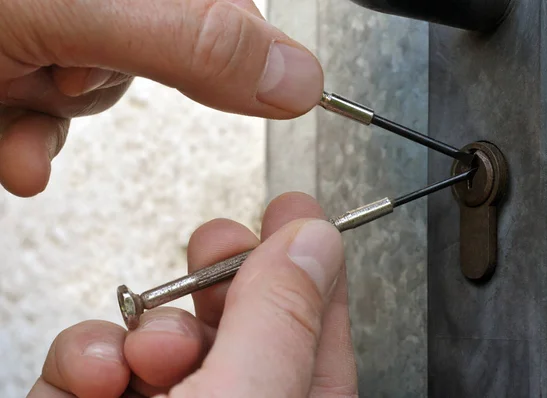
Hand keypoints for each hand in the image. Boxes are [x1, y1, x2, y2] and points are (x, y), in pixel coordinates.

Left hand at [0, 1, 322, 196]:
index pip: (225, 9)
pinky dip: (32, 143)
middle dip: (107, 82)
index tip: (265, 99)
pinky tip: (15, 149)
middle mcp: (106, 1)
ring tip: (22, 102)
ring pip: (100, 92)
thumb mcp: (82, 11)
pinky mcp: (28, 69)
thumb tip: (297, 77)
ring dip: (59, 116)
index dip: (237, 52)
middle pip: (157, 57)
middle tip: (70, 72)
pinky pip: (55, 117)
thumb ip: (194, 39)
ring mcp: (62, 32)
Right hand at [26, 193, 357, 397]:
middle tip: (215, 242)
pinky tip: (91, 378)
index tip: (296, 209)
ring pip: (158, 339)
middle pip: (237, 324)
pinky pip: (92, 368)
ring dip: (144, 328)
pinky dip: (82, 361)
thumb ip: (278, 323)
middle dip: (220, 278)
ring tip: (142, 350)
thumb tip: (313, 241)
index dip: (308, 261)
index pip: (318, 325)